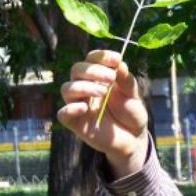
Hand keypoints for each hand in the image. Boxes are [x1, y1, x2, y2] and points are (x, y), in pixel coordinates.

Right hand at [58, 50, 148, 178]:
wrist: (133, 138)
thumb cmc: (130, 113)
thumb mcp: (133, 95)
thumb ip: (126, 80)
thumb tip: (120, 63)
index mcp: (99, 77)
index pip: (91, 59)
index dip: (101, 56)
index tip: (116, 59)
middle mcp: (85, 87)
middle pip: (76, 70)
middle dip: (93, 70)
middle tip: (111, 78)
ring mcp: (79, 104)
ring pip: (67, 89)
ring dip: (83, 86)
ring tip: (103, 92)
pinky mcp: (75, 122)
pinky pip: (63, 113)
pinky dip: (70, 108)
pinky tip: (84, 108)